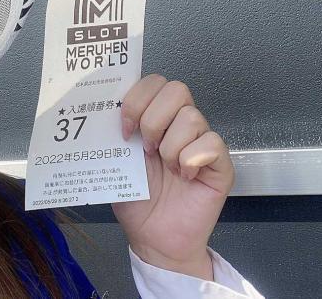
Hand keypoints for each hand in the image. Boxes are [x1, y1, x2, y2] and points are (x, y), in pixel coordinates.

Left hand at [111, 75, 233, 279]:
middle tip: (145, 148)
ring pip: (192, 117)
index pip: (154, 82)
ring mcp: (202, 142)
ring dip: (170, 146)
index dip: (137, 99)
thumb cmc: (136, 200)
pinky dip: (191, 161)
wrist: (153, 238)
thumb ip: (112, 132)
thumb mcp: (115, 159)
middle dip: (153, 118)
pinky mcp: (220, 164)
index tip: (124, 128)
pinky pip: (212, 143)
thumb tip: (101, 108)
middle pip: (176, 89)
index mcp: (155, 118)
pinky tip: (184, 177)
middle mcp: (180, 125)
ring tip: (166, 168)